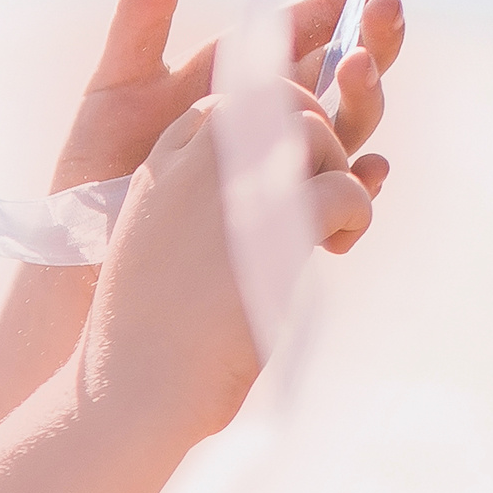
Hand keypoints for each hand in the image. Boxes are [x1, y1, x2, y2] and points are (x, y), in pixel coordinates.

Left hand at [51, 0, 421, 193]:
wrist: (78, 252)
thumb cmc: (91, 169)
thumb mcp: (114, 88)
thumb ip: (140, 22)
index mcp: (241, 75)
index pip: (313, 24)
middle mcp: (271, 119)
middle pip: (346, 70)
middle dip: (375, 36)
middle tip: (385, 6)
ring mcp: (280, 168)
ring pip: (349, 126)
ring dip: (364, 96)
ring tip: (353, 68)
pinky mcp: (280, 219)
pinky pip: (336, 200)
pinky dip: (359, 182)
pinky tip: (368, 168)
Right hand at [85, 88, 376, 441]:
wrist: (136, 389)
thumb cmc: (151, 339)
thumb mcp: (159, 254)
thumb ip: (199, 210)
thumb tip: (270, 190)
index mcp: (159, 168)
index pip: (227, 106)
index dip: (267, 131)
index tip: (281, 179)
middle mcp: (192, 161)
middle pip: (279, 103)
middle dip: (312, 141)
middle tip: (316, 198)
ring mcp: (232, 185)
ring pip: (315, 132)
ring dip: (338, 172)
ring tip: (330, 226)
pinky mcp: (276, 220)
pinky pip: (343, 186)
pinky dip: (356, 212)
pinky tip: (336, 246)